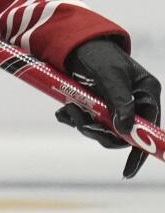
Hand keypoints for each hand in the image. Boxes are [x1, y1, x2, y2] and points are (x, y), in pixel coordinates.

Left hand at [55, 37, 161, 178]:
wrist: (73, 40)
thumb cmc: (98, 54)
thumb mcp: (110, 76)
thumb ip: (118, 102)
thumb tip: (124, 131)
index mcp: (146, 94)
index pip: (148, 129)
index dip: (139, 151)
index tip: (128, 171)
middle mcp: (132, 101)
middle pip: (121, 133)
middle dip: (99, 132)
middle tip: (81, 124)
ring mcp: (112, 103)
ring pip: (100, 128)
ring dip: (82, 123)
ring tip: (68, 109)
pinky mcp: (94, 102)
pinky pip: (85, 119)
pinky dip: (73, 117)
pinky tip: (63, 110)